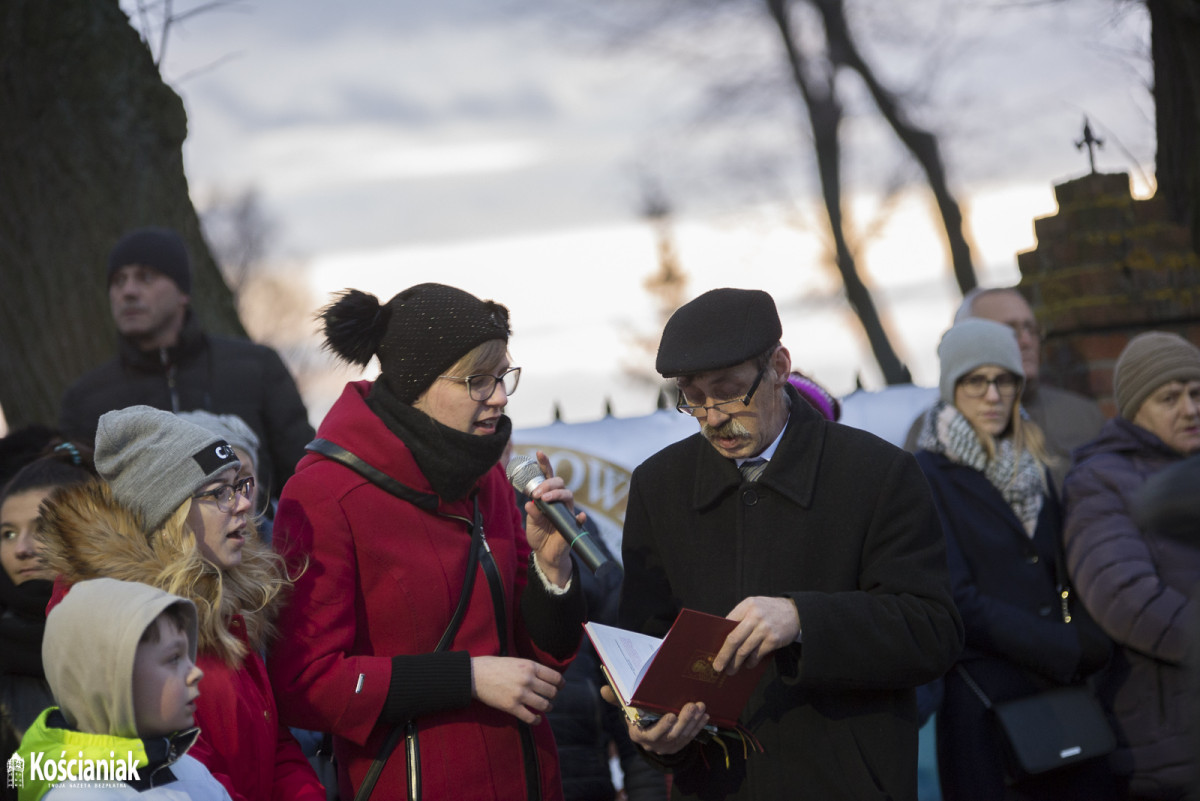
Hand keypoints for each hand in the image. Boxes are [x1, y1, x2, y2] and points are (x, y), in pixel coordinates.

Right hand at [471, 656, 564, 724]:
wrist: (474, 675)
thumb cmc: (493, 666)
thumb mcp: (516, 660)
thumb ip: (530, 668)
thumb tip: (545, 677)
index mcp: (530, 666)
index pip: (555, 677)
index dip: (560, 684)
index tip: (560, 687)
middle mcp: (527, 680)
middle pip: (552, 692)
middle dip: (553, 696)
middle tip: (550, 698)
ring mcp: (520, 694)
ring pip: (545, 705)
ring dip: (548, 708)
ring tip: (546, 707)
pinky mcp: (511, 707)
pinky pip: (531, 718)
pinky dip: (537, 720)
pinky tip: (537, 719)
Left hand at [523, 451, 582, 585]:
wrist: (546, 554)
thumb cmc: (539, 535)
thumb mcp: (531, 524)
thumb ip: (532, 514)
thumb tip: (530, 504)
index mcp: (547, 496)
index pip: (547, 477)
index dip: (544, 464)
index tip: (539, 453)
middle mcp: (558, 500)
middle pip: (559, 482)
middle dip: (548, 483)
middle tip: (537, 493)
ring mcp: (566, 511)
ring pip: (568, 494)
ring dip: (556, 494)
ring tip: (544, 499)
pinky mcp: (572, 524)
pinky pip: (579, 518)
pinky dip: (580, 516)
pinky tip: (579, 516)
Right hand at [600, 685, 709, 754]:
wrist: (646, 732)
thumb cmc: (635, 716)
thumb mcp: (625, 708)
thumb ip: (616, 699)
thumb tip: (604, 690)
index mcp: (639, 735)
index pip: (650, 734)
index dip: (662, 727)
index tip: (671, 716)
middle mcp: (654, 744)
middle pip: (671, 736)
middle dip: (683, 721)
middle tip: (692, 706)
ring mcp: (668, 746)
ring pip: (683, 736)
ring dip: (693, 722)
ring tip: (700, 707)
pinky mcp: (679, 745)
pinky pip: (691, 737)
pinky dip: (699, 727)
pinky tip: (705, 715)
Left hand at [713, 596, 799, 674]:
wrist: (795, 612)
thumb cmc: (768, 611)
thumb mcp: (754, 607)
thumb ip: (740, 617)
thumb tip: (723, 639)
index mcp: (747, 605)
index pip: (728, 624)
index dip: (719, 639)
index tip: (711, 651)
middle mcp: (755, 616)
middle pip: (734, 639)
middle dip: (724, 655)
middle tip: (718, 667)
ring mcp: (765, 628)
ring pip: (745, 650)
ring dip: (736, 662)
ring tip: (731, 670)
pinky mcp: (774, 639)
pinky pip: (758, 654)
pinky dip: (751, 661)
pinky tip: (748, 664)